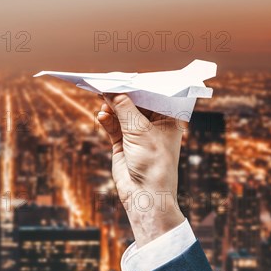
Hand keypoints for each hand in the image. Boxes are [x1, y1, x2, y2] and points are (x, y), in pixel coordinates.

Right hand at [97, 93, 185, 246]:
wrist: (145, 195)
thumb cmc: (153, 163)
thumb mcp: (139, 130)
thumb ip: (123, 107)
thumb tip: (109, 89)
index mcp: (169, 117)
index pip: (153, 94)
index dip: (137, 84)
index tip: (122, 75)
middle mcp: (154, 123)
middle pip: (135, 101)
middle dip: (121, 94)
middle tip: (105, 83)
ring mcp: (137, 133)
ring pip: (121, 112)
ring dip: (111, 107)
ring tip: (101, 102)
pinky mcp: (122, 142)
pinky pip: (112, 125)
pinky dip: (106, 120)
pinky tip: (101, 116)